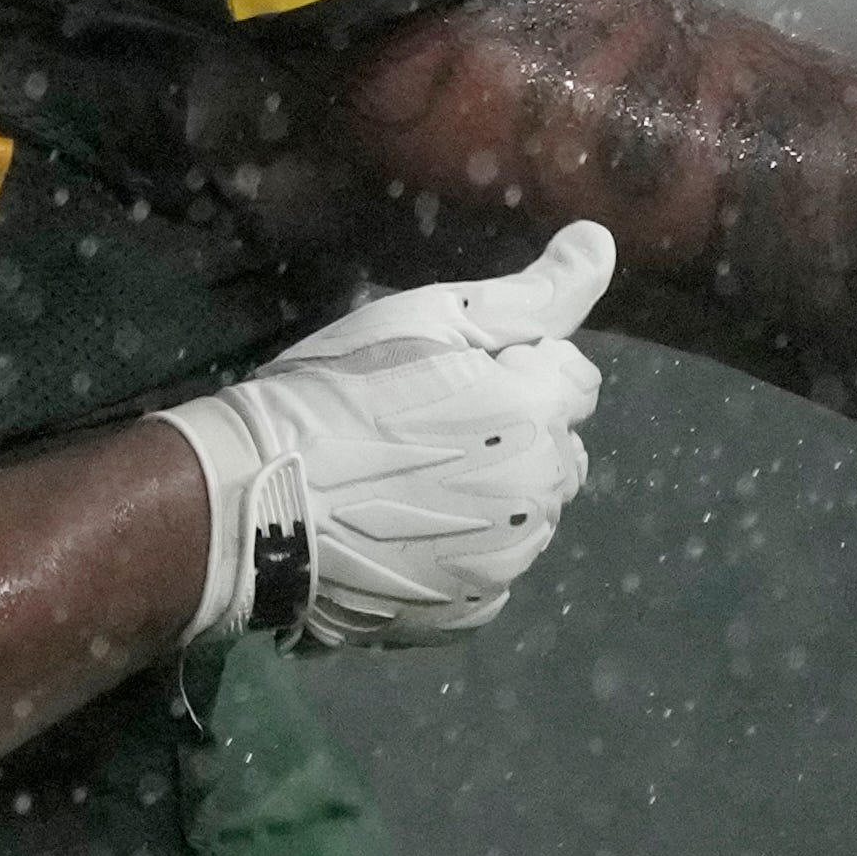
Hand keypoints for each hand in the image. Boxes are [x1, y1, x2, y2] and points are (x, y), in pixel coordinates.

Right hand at [151, 221, 616, 649]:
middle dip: (516, 437)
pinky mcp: (469, 614)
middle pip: (558, 453)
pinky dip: (461, 555)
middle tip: (425, 429)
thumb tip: (602, 241)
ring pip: (527, 516)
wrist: (254, 499)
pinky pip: (491, 574)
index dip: (514, 370)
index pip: (572, 380)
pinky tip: (402, 534)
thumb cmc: (336, 394)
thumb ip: (531, 292)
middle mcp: (540, 495)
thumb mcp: (427, 319)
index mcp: (538, 414)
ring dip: (492, 498)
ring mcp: (507, 563)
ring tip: (408, 485)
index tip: (447, 377)